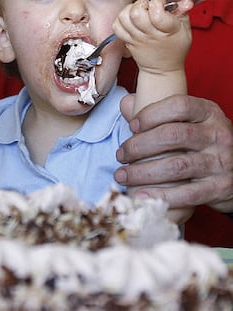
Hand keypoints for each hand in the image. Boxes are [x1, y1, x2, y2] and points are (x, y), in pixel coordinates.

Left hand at [113, 0, 192, 73]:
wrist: (161, 69)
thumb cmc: (174, 49)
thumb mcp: (185, 30)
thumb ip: (182, 11)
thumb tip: (182, 1)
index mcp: (167, 30)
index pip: (156, 12)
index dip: (157, 2)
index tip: (160, 2)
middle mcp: (149, 35)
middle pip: (136, 13)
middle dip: (142, 3)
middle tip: (148, 5)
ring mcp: (136, 39)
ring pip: (123, 18)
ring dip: (130, 10)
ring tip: (139, 11)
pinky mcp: (127, 42)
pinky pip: (117, 27)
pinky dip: (121, 20)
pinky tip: (130, 20)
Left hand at [115, 94, 232, 213]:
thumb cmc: (203, 144)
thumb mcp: (189, 123)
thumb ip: (157, 114)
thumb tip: (127, 103)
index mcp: (209, 113)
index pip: (179, 105)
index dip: (151, 114)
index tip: (132, 126)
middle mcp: (218, 135)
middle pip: (172, 136)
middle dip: (139, 146)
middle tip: (120, 155)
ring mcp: (221, 162)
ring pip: (176, 166)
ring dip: (142, 172)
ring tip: (121, 176)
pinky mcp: (220, 188)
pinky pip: (186, 193)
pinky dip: (160, 195)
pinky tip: (139, 195)